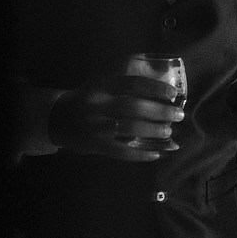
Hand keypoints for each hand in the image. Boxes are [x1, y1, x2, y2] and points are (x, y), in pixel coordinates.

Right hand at [47, 74, 183, 160]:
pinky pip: (122, 151)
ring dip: (154, 131)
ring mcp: (96, 127)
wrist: (58, 119)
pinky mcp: (96, 145)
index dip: (155, 88)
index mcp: (101, 86)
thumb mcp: (101, 85)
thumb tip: (162, 93)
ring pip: (130, 129)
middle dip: (160, 112)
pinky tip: (157, 153)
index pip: (132, 84)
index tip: (173, 94)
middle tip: (178, 115)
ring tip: (169, 132)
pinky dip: (141, 154)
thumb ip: (125, 87)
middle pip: (134, 107)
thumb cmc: (88, 99)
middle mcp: (98, 105)